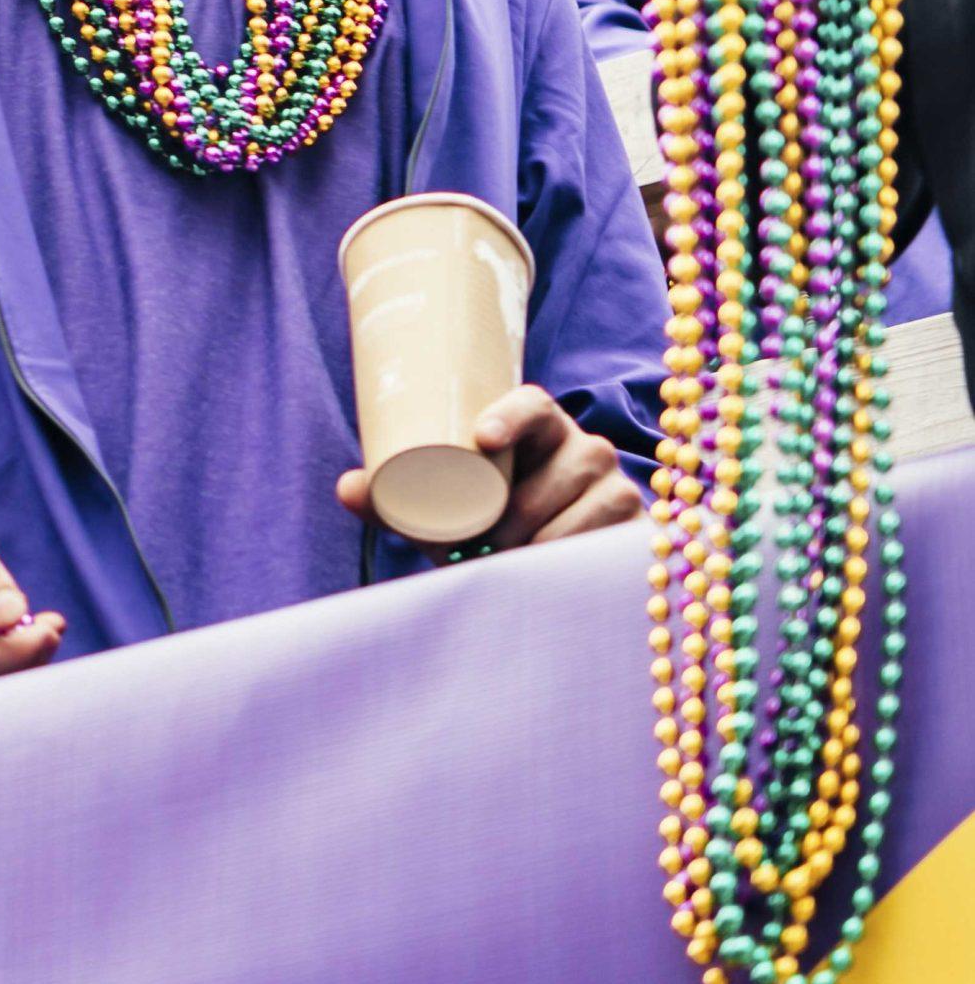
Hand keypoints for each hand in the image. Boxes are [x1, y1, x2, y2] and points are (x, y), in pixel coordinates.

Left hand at [337, 384, 643, 552]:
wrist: (565, 566)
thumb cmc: (498, 523)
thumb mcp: (451, 511)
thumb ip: (397, 502)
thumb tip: (345, 488)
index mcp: (540, 426)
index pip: (534, 405)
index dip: (510, 415)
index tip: (482, 438)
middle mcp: (585, 447)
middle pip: (547, 478)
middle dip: (508, 522)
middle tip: (477, 551)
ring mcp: (618, 487)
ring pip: (571, 522)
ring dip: (536, 550)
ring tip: (509, 567)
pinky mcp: (638, 533)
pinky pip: (601, 552)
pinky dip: (571, 568)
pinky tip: (560, 579)